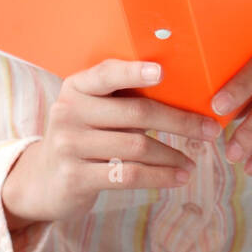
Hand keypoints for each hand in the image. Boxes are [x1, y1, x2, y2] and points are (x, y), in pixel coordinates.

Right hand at [2, 58, 221, 225]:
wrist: (42, 179)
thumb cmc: (83, 136)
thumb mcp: (93, 111)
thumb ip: (123, 100)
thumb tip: (184, 92)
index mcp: (76, 87)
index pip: (107, 73)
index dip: (134, 71)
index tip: (162, 72)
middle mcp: (69, 111)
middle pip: (135, 113)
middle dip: (178, 121)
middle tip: (210, 130)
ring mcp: (70, 145)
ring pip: (136, 147)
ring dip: (172, 155)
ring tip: (194, 162)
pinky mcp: (75, 177)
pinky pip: (128, 175)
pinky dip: (160, 177)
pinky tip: (178, 178)